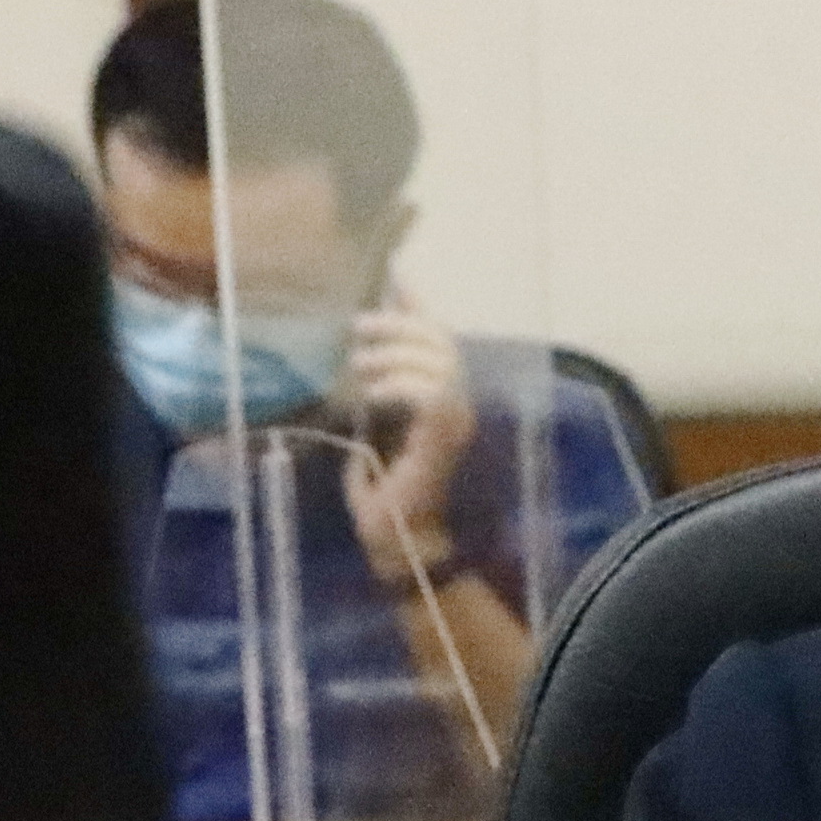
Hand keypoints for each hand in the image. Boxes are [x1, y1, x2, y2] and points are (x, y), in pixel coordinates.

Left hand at [336, 302, 477, 574]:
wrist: (405, 547)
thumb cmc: (388, 505)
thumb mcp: (370, 438)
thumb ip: (374, 402)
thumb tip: (360, 365)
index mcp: (443, 404)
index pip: (437, 340)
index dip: (417, 305)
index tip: (395, 273)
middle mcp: (460, 408)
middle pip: (442, 342)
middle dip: (400, 324)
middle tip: (359, 326)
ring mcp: (458, 423)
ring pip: (439, 361)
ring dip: (395, 354)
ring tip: (361, 364)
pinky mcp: (446, 438)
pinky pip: (430, 392)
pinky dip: (400, 384)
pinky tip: (375, 392)